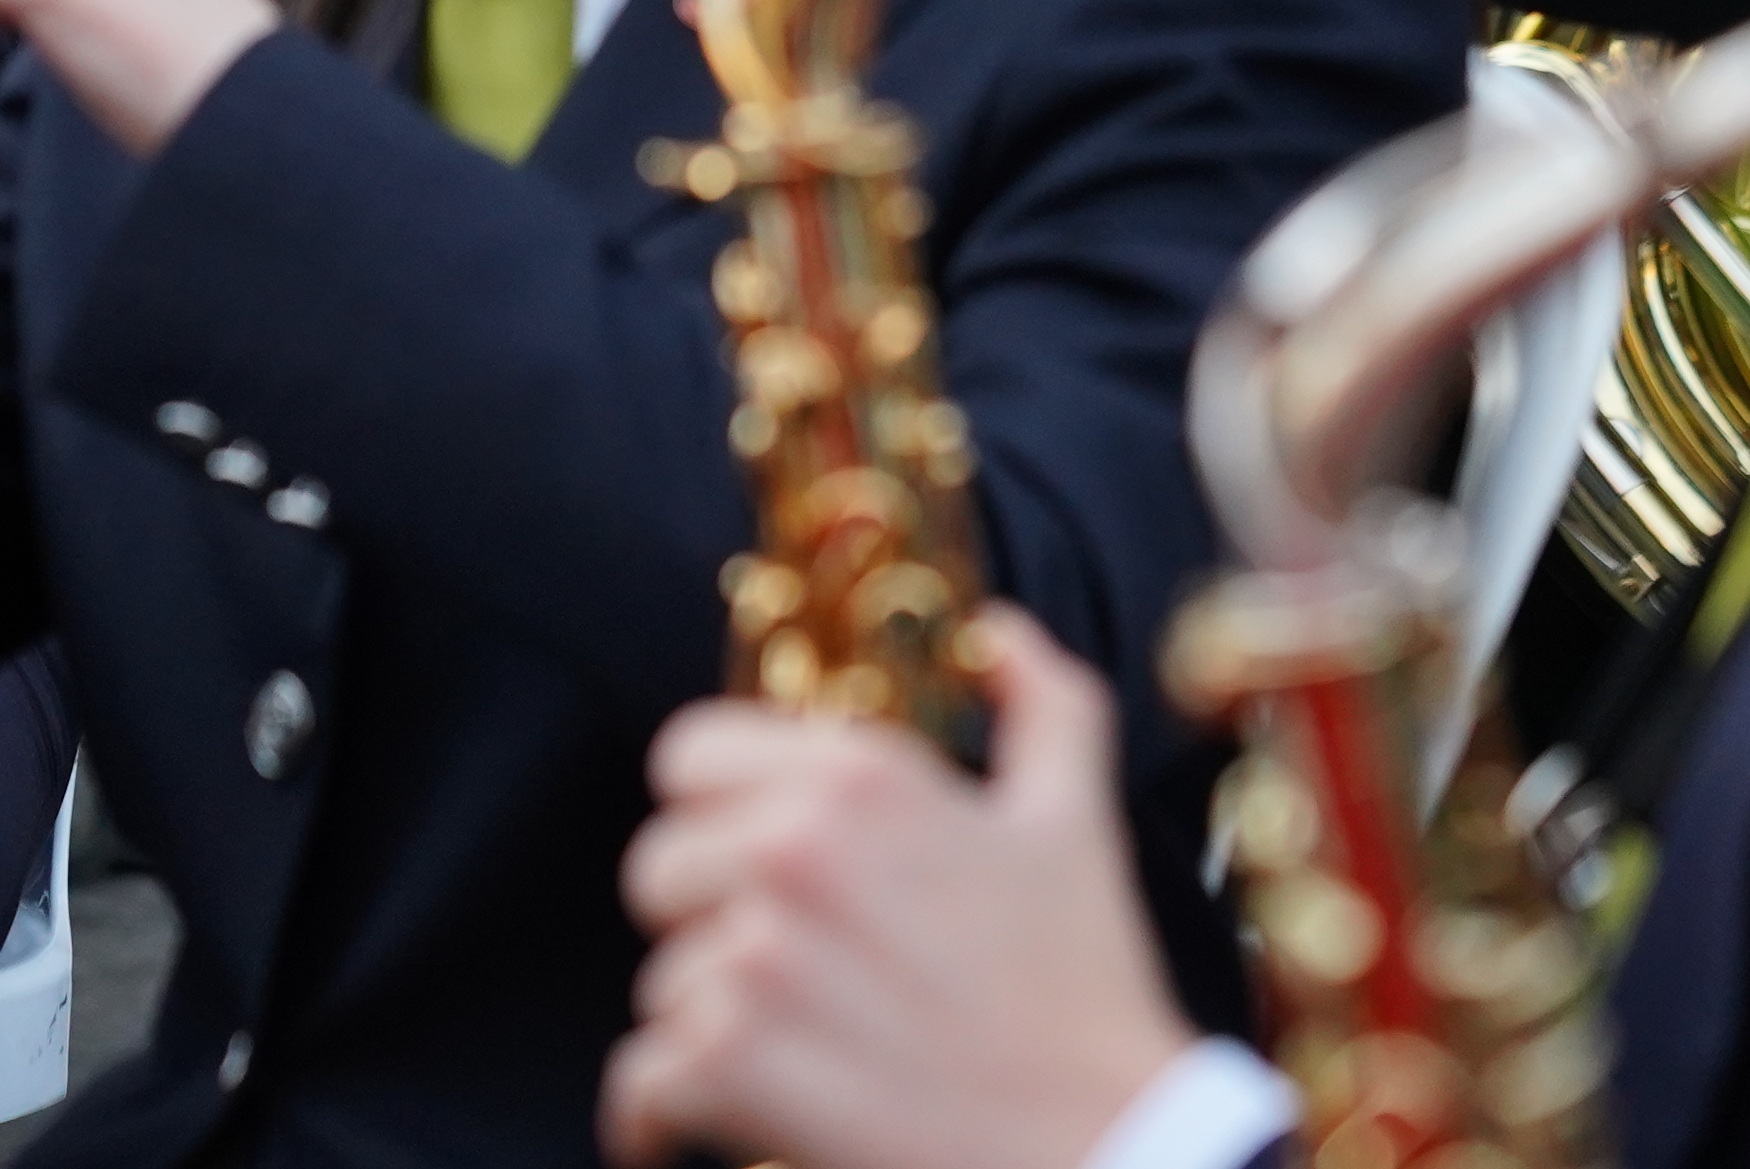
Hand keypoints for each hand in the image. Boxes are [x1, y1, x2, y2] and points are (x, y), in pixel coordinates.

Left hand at [599, 606, 1196, 1168]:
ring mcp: (754, 957)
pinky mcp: (729, 1061)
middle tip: (789, 972)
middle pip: (658, 868)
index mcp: (857, 781)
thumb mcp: (1076, 825)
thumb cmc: (1087, 997)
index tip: (756, 866)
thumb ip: (1043, 706)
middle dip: (711, 923)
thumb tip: (998, 632)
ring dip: (714, 1025)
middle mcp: (791, 851)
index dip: (716, 814)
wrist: (1109, 1148)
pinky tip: (710, 1122)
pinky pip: (640, 1078)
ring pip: (662, 979)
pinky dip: (662, 1115)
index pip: (687, 756)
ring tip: (803, 1050)